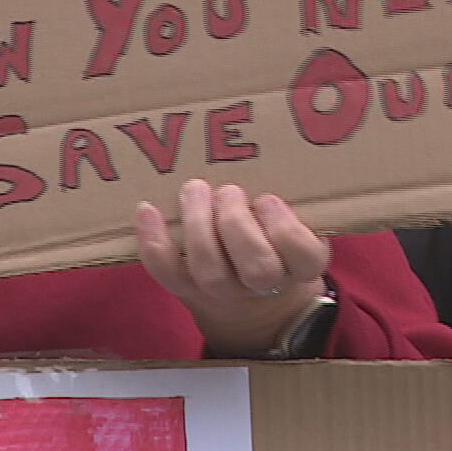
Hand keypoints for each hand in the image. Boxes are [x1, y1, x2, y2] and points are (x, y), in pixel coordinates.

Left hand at [136, 178, 330, 356]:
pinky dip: (155, 242)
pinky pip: (168, 272)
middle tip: (229, 191)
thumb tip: (270, 151)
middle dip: (238, 225)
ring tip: (196, 189)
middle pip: (258, 269)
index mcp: (299, 266)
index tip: (268, 199)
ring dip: (199, 226)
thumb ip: (293, 197)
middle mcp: (263, 285)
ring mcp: (222, 291)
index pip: (303, 256)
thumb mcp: (297, 222)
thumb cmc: (274, 240)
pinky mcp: (187, 289)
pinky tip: (148, 210)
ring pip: (211, 270)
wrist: (248, 299)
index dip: (286, 229)